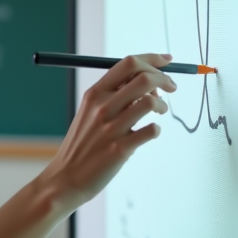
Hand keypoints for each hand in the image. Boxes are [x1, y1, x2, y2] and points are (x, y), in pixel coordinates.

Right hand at [36, 54, 175, 215]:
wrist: (66, 178)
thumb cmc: (83, 143)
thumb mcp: (90, 111)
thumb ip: (115, 94)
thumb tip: (147, 79)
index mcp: (95, 93)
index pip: (128, 63)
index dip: (153, 59)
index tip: (167, 61)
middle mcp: (102, 107)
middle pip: (143, 78)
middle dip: (164, 79)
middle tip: (171, 88)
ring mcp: (111, 128)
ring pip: (150, 101)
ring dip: (162, 104)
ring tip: (160, 111)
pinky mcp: (120, 149)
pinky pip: (151, 131)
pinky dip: (156, 129)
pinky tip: (149, 133)